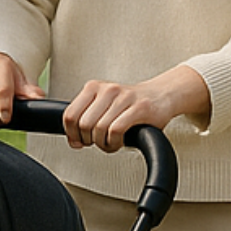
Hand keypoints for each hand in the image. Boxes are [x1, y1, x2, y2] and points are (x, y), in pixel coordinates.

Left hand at [62, 65, 208, 151]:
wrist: (161, 95)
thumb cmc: (130, 105)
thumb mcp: (103, 107)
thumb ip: (85, 120)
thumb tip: (73, 142)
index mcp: (93, 87)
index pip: (69, 114)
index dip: (71, 133)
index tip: (79, 141)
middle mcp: (107, 90)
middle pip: (83, 124)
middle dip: (88, 140)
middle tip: (97, 142)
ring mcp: (123, 97)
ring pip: (99, 128)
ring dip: (103, 143)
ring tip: (110, 143)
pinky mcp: (139, 108)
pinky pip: (116, 130)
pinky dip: (114, 142)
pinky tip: (119, 142)